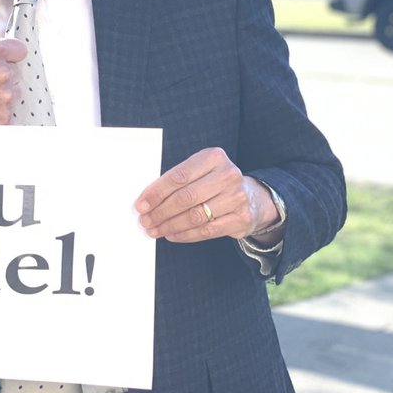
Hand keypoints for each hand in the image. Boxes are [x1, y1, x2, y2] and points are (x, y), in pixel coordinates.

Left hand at [135, 147, 280, 243]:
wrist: (252, 196)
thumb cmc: (214, 181)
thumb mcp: (199, 171)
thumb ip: (177, 181)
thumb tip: (146, 201)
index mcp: (214, 157)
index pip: (178, 176)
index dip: (156, 192)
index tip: (141, 205)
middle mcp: (228, 175)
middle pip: (185, 197)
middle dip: (160, 211)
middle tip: (145, 220)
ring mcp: (237, 198)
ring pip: (194, 216)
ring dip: (170, 225)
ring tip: (155, 229)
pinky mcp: (241, 218)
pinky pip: (206, 231)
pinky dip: (185, 234)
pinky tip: (171, 235)